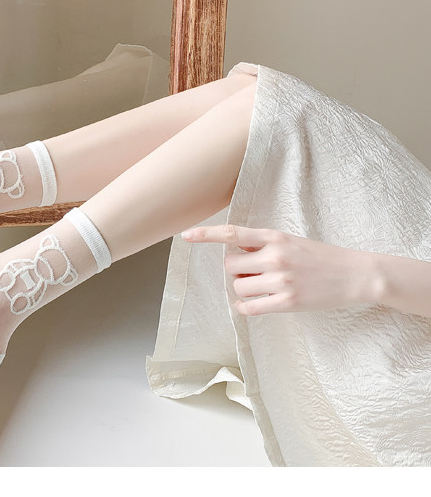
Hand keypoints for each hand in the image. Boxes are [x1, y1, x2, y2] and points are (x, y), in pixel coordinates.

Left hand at [180, 225, 372, 315]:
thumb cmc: (319, 257)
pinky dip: (245, 307)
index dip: (206, 234)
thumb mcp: (290, 241)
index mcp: (275, 237)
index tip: (186, 235)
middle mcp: (275, 256)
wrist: (355, 274)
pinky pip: (251, 308)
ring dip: (243, 289)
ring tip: (262, 286)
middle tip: (252, 273)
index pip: (232, 234)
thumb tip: (233, 250)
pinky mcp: (288, 302)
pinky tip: (251, 305)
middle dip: (236, 271)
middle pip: (231, 266)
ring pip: (239, 287)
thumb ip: (262, 244)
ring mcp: (281, 280)